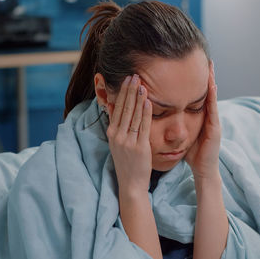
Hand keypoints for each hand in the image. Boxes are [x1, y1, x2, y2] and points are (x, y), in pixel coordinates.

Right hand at [106, 74, 152, 193]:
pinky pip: (143, 126)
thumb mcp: (118, 143)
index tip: (127, 79)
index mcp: (112, 133)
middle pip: (124, 108)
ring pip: (133, 115)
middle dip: (129, 91)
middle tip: (134, 75)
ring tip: (141, 83)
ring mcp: (128, 141)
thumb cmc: (127, 163)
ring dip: (137, 98)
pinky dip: (145, 113)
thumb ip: (117, 125)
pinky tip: (147, 101)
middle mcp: (117, 136)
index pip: (117, 108)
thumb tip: (113, 106)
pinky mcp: (139, 147)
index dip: (122, 93)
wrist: (131, 184)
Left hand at [185, 63, 220, 179]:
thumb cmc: (193, 154)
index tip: (194, 66)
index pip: (200, 96)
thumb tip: (164, 115)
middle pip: (209, 93)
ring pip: (212, 98)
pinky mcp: (215, 129)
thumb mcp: (184, 135)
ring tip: (210, 68)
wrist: (203, 170)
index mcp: (201, 118)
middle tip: (207, 60)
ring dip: (212, 82)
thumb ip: (178, 124)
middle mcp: (209, 118)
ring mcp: (214, 122)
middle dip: (209, 77)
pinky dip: (213, 97)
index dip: (199, 82)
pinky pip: (213, 110)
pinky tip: (212, 86)